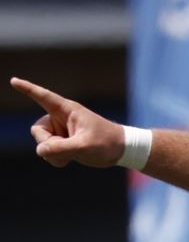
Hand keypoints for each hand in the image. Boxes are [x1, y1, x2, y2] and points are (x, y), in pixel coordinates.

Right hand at [10, 77, 124, 168]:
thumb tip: (40, 150)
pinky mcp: (62, 142)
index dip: (27, 89)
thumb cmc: (107, 143)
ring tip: (73, 155)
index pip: (43, 97)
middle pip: (38, 131)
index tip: (14, 80)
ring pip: (42, 144)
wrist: (121, 151)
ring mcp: (60, 131)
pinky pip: (48, 152)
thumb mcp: (84, 146)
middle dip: (49, 144)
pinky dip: (56, 158)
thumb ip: (61, 148)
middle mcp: (60, 118)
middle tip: (68, 151)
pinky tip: (70, 160)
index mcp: (67, 110)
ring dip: (54, 154)